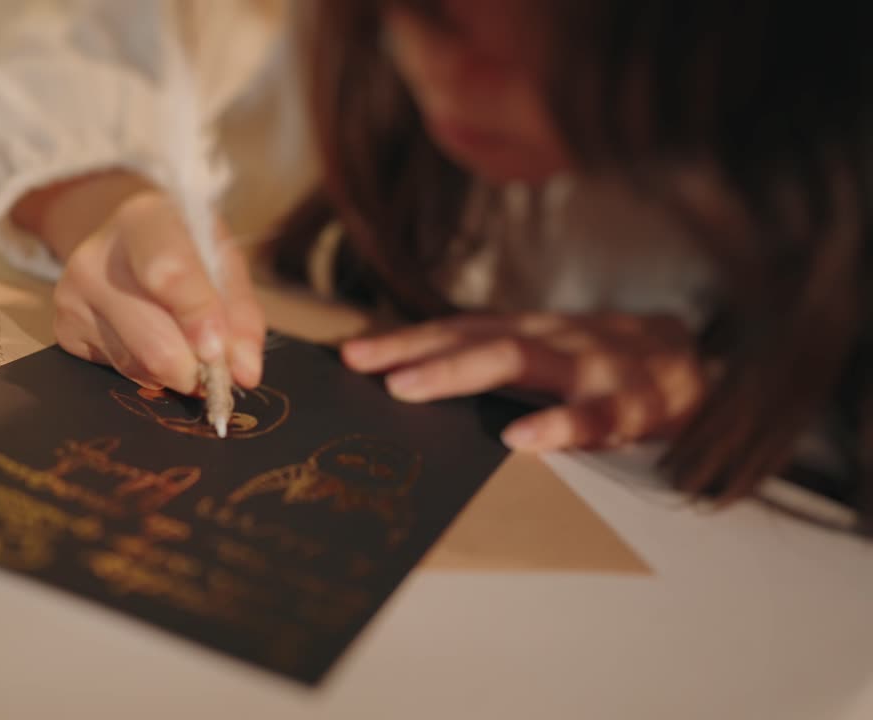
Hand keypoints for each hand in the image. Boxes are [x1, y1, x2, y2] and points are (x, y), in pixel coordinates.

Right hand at [52, 190, 265, 392]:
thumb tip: (244, 373)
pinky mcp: (63, 331)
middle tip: (219, 372)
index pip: (168, 273)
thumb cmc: (184, 246)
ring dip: (176, 369)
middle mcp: (95, 257)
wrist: (125, 238)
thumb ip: (239, 314)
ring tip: (185, 343)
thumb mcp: (222, 261)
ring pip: (140, 366)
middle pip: (154, 342)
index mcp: (143, 219)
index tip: (219, 351)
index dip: (197, 316)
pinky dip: (148, 369)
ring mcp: (71, 296)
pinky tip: (150, 337)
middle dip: (197, 368)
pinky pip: (121, 372)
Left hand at [341, 313, 707, 450]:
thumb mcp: (550, 355)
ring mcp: (594, 363)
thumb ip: (495, 365)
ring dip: (461, 372)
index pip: (457, 329)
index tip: (350, 354)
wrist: (705, 363)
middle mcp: (554, 337)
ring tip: (412, 389)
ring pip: (522, 360)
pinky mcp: (636, 401)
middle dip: (417, 351)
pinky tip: (523, 439)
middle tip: (367, 367)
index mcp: (530, 332)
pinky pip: (597, 413)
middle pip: (476, 337)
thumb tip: (414, 385)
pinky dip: (560, 424)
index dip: (403, 339)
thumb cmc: (608, 365)